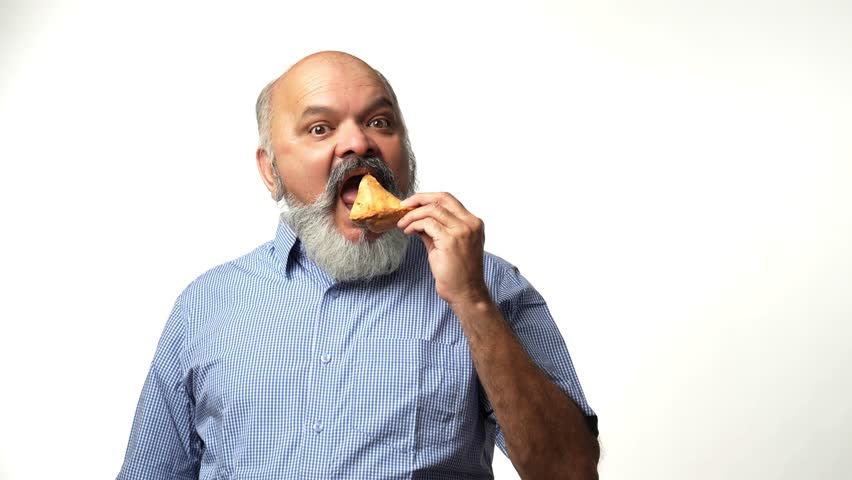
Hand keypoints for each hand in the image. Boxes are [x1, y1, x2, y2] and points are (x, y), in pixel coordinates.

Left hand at [398, 192, 489, 306]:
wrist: (466, 293)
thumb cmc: (458, 274)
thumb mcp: (446, 245)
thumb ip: (434, 230)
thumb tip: (417, 218)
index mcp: (473, 223)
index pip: (449, 199)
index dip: (428, 197)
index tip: (413, 202)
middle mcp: (470, 223)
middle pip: (442, 198)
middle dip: (419, 199)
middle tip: (403, 206)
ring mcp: (462, 231)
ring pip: (432, 209)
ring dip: (413, 214)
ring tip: (403, 223)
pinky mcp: (450, 240)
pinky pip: (427, 224)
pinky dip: (414, 225)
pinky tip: (408, 231)